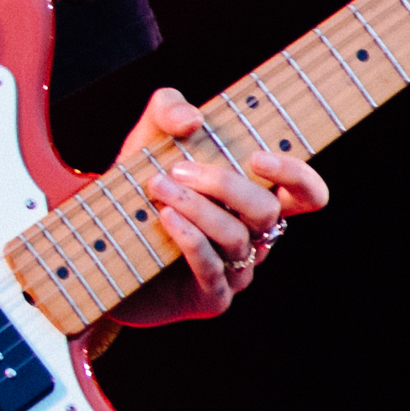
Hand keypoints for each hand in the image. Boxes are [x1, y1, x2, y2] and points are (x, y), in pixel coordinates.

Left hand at [106, 87, 332, 325]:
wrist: (102, 254)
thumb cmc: (139, 194)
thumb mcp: (149, 143)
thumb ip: (168, 112)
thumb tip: (192, 118)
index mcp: (257, 203)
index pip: (307, 194)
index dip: (296, 176)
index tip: (257, 157)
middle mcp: (255, 238)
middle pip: (266, 211)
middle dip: (224, 186)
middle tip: (177, 169)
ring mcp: (237, 271)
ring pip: (235, 237)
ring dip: (195, 207)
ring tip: (156, 188)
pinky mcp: (212, 298)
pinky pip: (211, 267)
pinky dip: (189, 237)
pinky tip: (164, 217)